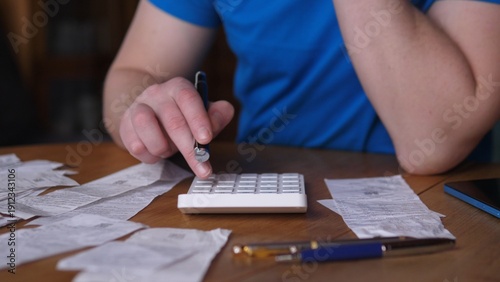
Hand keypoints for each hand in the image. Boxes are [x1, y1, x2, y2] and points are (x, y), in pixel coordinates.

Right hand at [119, 76, 234, 176]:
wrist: (148, 114)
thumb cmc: (181, 117)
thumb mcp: (202, 115)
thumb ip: (216, 114)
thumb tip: (225, 112)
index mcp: (179, 88)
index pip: (188, 98)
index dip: (198, 119)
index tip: (206, 139)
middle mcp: (157, 93)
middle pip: (173, 121)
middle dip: (189, 148)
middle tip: (202, 167)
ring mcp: (138, 108)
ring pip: (147, 128)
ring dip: (163, 148)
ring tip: (169, 150)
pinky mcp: (125, 125)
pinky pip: (136, 145)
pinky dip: (150, 155)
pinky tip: (155, 151)